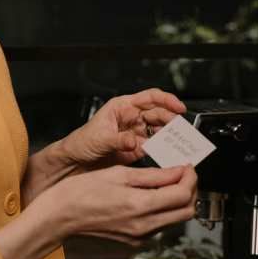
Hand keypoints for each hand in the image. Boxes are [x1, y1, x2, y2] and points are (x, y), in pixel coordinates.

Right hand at [45, 165, 196, 245]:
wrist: (59, 216)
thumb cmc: (79, 193)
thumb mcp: (117, 174)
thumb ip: (152, 175)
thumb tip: (177, 171)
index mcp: (140, 206)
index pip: (183, 194)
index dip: (190, 177)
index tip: (186, 167)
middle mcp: (144, 225)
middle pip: (187, 211)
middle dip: (189, 190)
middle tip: (182, 174)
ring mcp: (140, 236)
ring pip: (176, 219)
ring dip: (177, 201)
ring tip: (166, 183)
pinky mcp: (135, 240)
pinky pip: (160, 225)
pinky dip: (163, 210)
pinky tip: (150, 197)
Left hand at [63, 88, 185, 169]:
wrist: (75, 161)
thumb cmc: (81, 143)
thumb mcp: (99, 138)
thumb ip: (118, 140)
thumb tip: (134, 141)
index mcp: (121, 107)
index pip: (149, 97)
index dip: (166, 99)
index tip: (179, 107)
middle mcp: (131, 118)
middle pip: (159, 114)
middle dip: (172, 120)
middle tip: (182, 130)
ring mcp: (137, 133)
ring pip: (161, 130)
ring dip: (171, 135)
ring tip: (180, 142)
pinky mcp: (139, 148)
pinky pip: (156, 146)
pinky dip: (165, 150)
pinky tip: (170, 153)